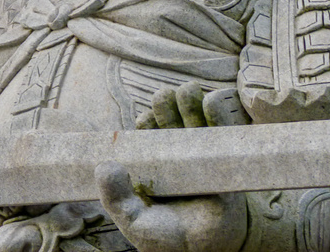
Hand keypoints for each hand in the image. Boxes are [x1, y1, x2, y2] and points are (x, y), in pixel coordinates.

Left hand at [94, 84, 248, 251]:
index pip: (146, 128)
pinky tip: (208, 103)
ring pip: (193, 112)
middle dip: (165, 100)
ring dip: (188, 97)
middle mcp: (174, 150)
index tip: (146, 122)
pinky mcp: (223, 156)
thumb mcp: (133, 221)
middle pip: (168, 113)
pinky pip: (221, 126)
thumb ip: (115, 198)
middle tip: (165, 100)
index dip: (146, 119)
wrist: (204, 251)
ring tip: (186, 94)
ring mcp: (198, 150)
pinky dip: (216, 110)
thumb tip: (106, 166)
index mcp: (150, 159)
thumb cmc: (167, 236)